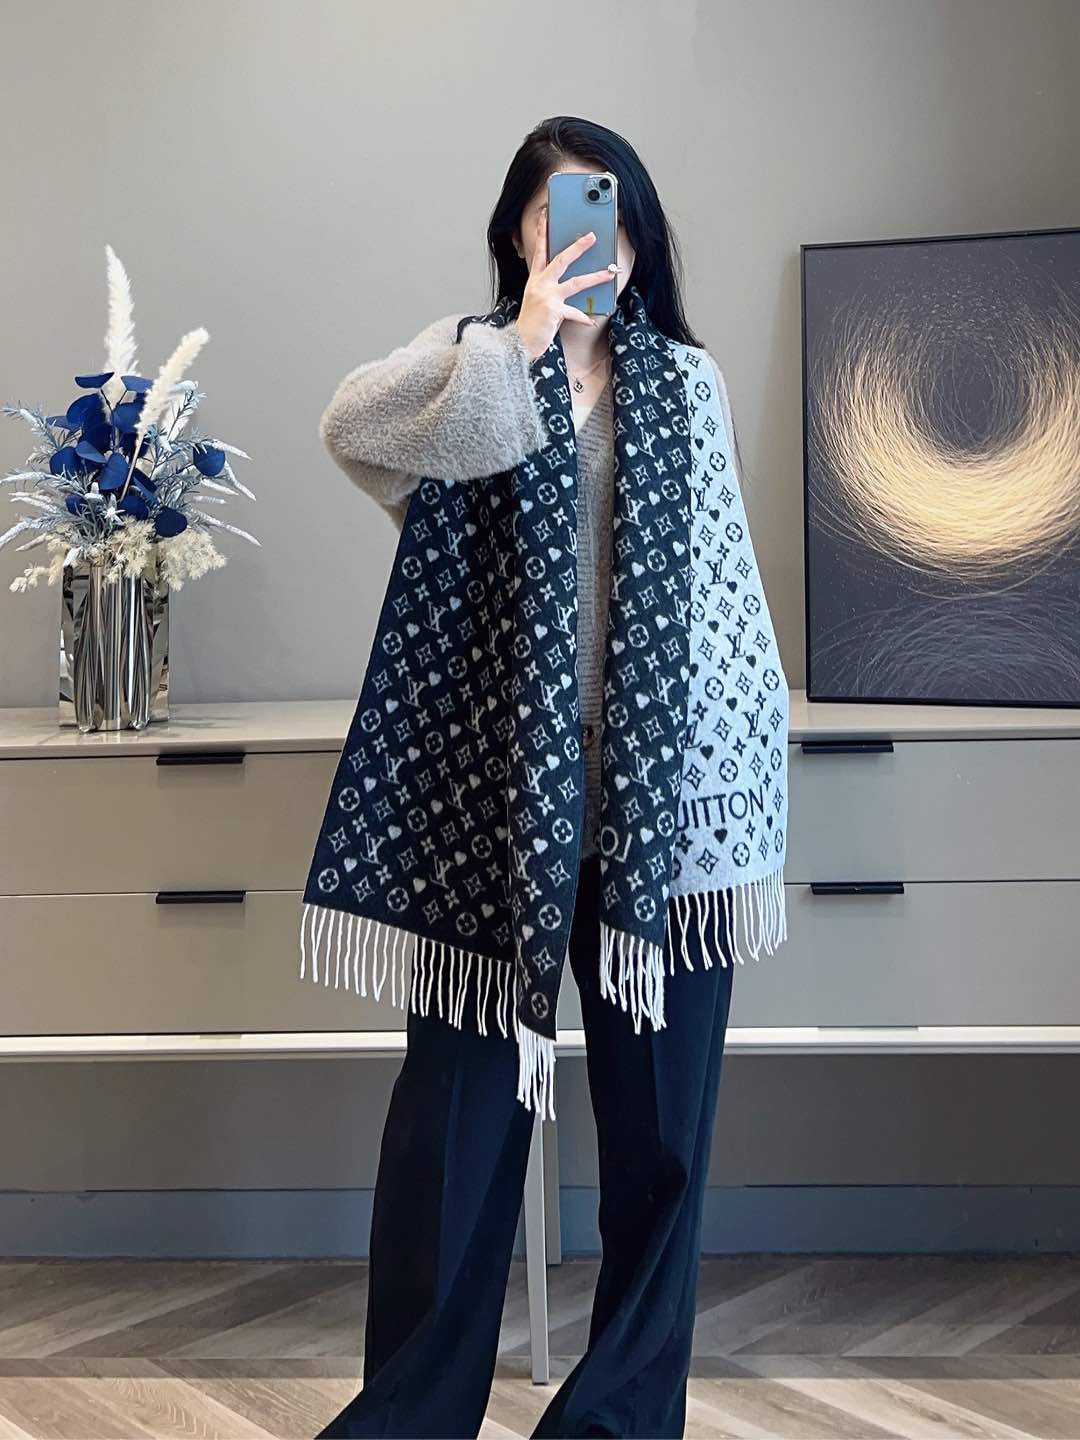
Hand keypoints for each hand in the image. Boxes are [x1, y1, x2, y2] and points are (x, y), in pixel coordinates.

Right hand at [513, 209, 615, 362]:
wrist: (519, 342)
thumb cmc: (531, 323)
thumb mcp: (537, 300)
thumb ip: (551, 289)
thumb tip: (573, 283)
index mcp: (535, 280)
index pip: (540, 251)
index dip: (542, 231)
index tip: (545, 215)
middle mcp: (540, 284)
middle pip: (561, 260)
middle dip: (578, 247)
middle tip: (592, 236)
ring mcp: (547, 297)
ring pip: (575, 282)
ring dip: (595, 277)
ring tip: (609, 273)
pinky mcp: (553, 311)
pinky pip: (575, 312)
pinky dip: (584, 317)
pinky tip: (591, 320)